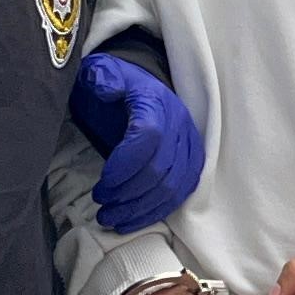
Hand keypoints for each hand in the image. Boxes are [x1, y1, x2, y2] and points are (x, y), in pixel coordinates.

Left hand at [68, 53, 201, 232]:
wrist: (143, 87)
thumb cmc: (119, 85)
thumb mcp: (103, 72)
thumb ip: (101, 78)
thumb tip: (105, 87)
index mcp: (155, 102)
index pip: (148, 137)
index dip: (125, 165)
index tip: (101, 183)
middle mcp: (179, 124)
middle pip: (160, 168)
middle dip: (128, 193)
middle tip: (101, 204)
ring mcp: (189, 145)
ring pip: (172, 186)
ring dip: (140, 208)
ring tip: (111, 218)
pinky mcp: (192, 162)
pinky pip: (181, 193)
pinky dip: (157, 211)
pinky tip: (131, 222)